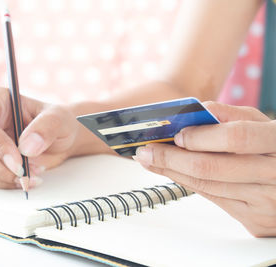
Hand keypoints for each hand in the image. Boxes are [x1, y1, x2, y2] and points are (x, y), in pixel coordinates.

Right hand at [0, 87, 78, 188]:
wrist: (60, 140)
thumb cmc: (57, 123)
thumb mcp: (59, 119)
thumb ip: (46, 127)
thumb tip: (26, 147)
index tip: (18, 162)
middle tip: (24, 174)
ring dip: (1, 178)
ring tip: (29, 175)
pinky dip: (2, 183)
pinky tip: (22, 179)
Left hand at [133, 101, 275, 236]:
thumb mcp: (266, 126)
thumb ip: (233, 115)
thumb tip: (196, 111)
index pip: (236, 138)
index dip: (202, 136)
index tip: (176, 134)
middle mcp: (275, 175)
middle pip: (212, 168)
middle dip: (171, 158)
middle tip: (145, 150)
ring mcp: (265, 202)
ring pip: (207, 186)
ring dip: (171, 171)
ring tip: (149, 160)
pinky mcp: (255, 220)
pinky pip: (213, 199)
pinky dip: (186, 183)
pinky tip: (170, 172)